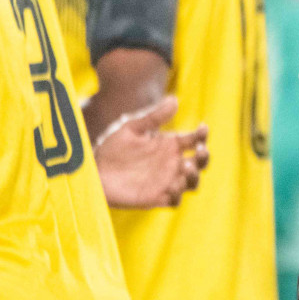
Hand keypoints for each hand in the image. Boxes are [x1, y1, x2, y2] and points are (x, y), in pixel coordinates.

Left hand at [93, 96, 207, 207]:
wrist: (94, 171)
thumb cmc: (113, 148)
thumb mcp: (132, 128)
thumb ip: (153, 116)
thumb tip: (174, 99)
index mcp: (170, 145)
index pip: (195, 139)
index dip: (202, 134)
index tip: (202, 128)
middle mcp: (173, 163)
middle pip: (200, 162)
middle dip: (204, 156)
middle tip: (199, 150)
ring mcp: (166, 181)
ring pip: (192, 182)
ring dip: (194, 176)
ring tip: (186, 168)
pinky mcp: (156, 198)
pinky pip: (175, 200)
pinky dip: (178, 194)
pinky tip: (172, 186)